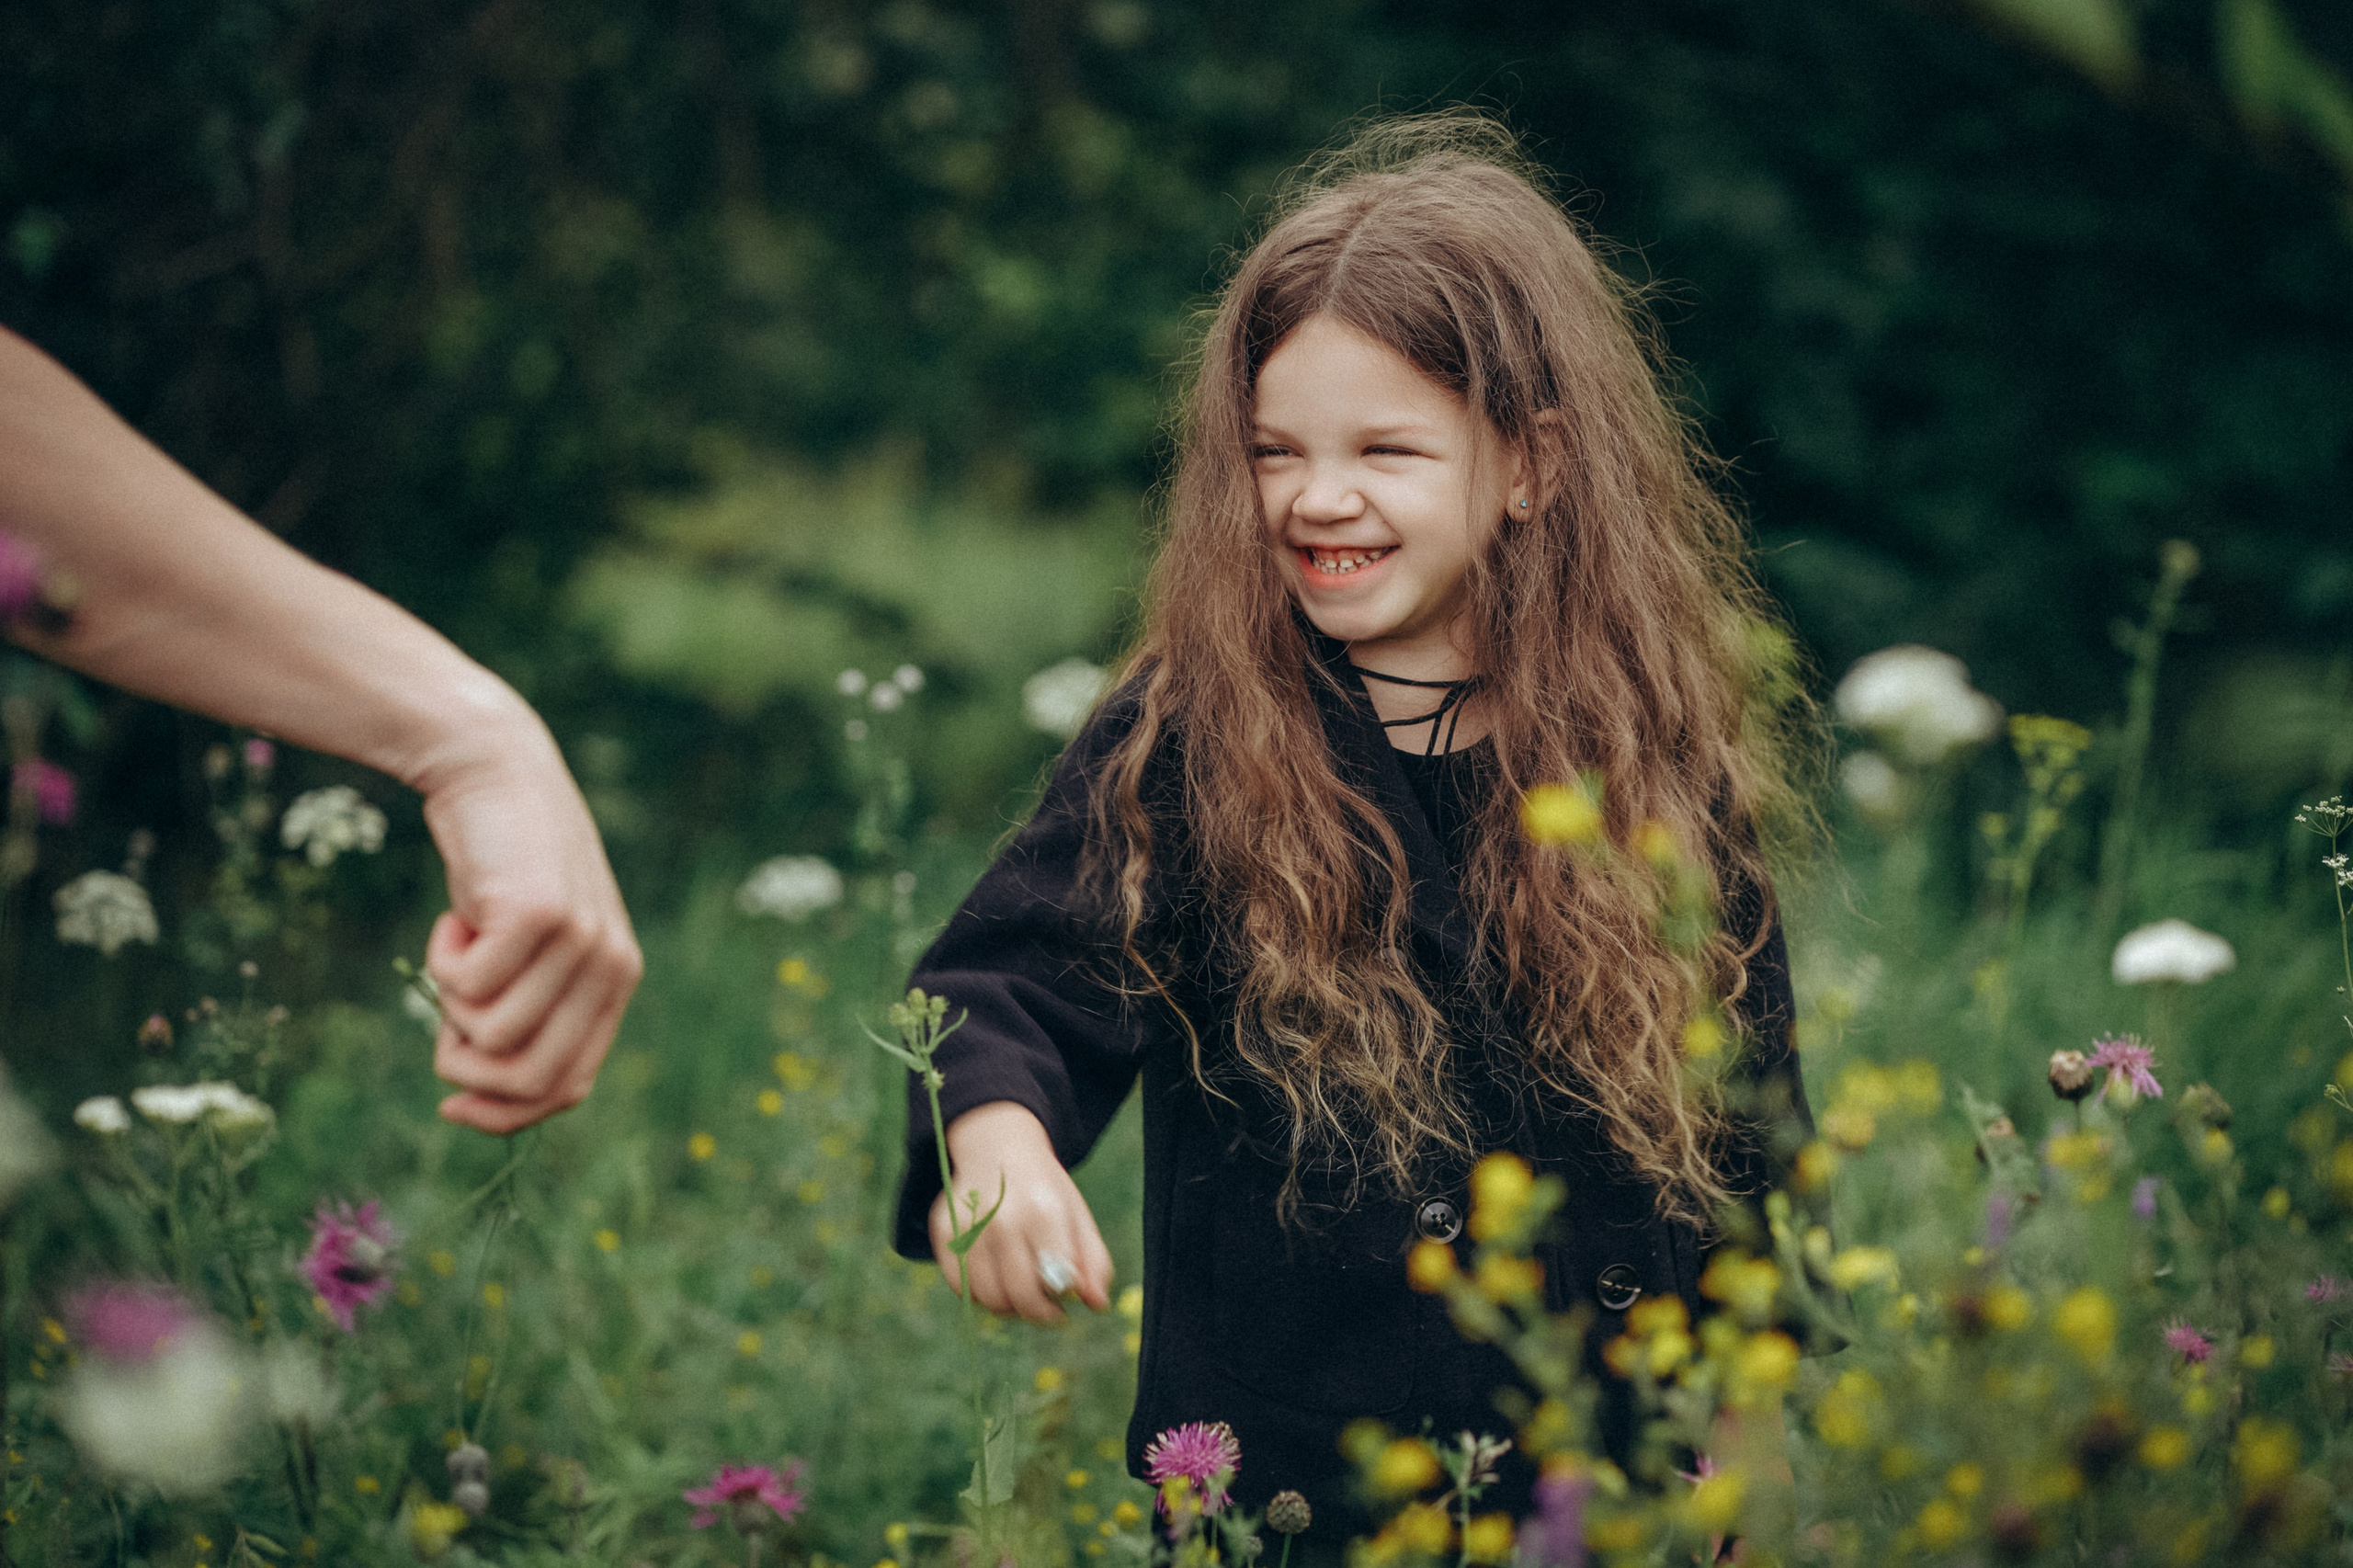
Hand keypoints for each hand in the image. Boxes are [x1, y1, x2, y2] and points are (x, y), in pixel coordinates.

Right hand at [420, 721, 641, 1133]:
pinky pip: (466, 987)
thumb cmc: (499, 872)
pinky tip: (456, 915)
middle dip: (468, 1072)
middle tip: (442, 1023)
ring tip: (459, 946)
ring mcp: (582, 941)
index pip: (567, 1088)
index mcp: (617, 983)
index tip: (453, 1107)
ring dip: (449, 1003)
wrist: (495, 773)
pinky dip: (442, 960)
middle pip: (529, 1078)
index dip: (504, 1113)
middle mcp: (612, 967)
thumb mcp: (523, 952)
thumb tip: (473, 1098)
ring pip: (492, 1035)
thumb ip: (521, 1014)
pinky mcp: (540, 915)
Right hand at [930, 1101, 1113, 1324]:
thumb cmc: (1043, 1189)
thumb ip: (1094, 1261)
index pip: (1057, 1281)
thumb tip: (1097, 1304)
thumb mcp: (1077, 1215)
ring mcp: (969, 1226)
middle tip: (1048, 1309)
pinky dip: (980, 1295)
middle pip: (1021, 1296)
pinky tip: (996, 1280)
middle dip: (1040, 1312)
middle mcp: (1002, 1219)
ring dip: (1010, 1308)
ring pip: (989, 1299)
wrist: (996, 1147)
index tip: (1067, 1292)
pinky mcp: (943, 1232)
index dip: (1064, 1295)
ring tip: (1022, 1293)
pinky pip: (961, 1287)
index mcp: (1043, 1211)